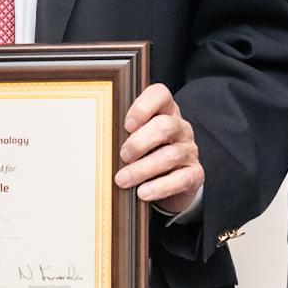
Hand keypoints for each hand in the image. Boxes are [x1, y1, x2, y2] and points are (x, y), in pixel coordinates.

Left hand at [116, 82, 202, 216]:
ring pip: (170, 155)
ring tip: (122, 180)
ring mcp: (188, 151)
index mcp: (165, 112)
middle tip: (123, 156)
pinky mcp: (194, 174)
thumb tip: (94, 141)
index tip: (126, 125)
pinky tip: (143, 193)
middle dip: (140, 142)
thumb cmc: (146, 154)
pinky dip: (160, 187)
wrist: (172, 182)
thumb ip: (122, 134)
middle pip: (165, 126)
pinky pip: (181, 179)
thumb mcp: (135, 139)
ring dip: (143, 169)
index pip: (160, 95)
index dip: (143, 106)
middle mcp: (180, 128)